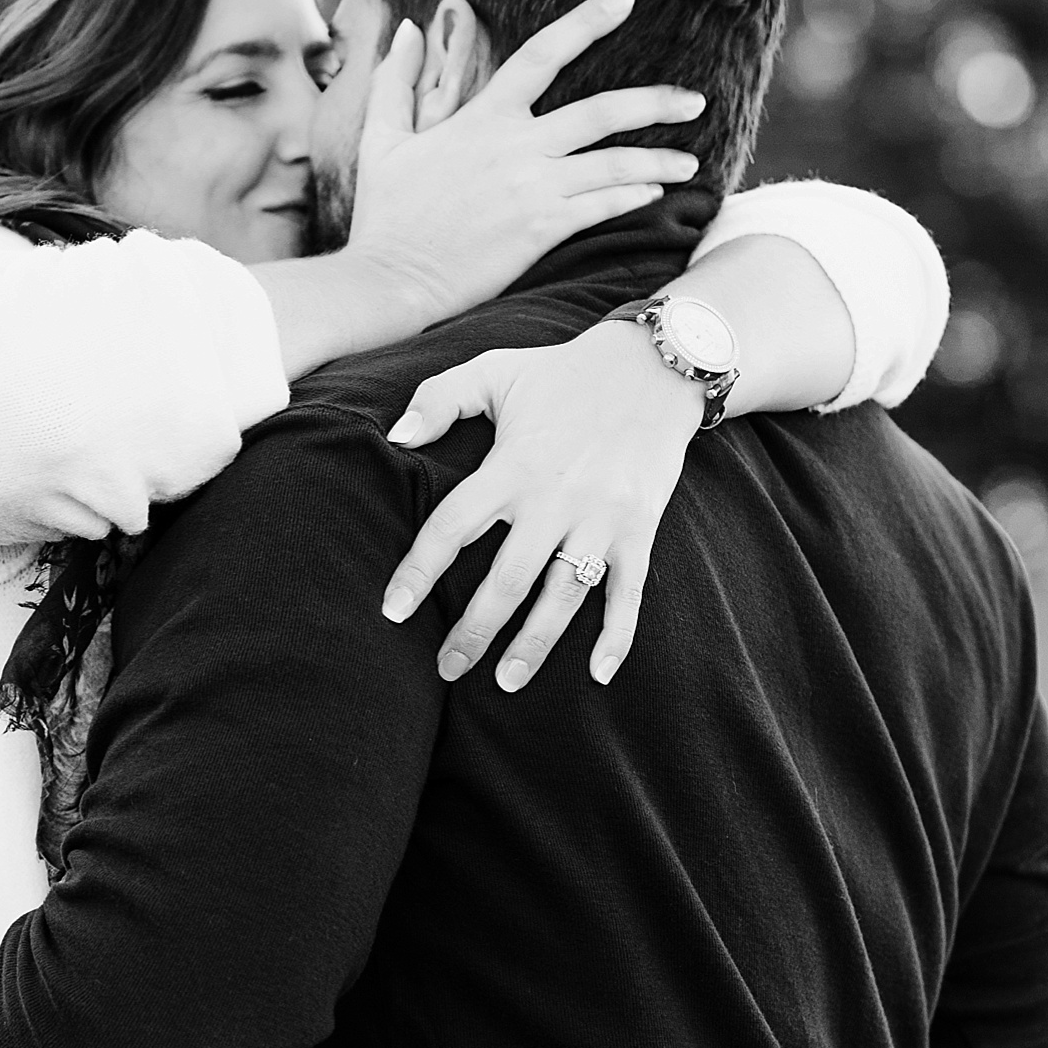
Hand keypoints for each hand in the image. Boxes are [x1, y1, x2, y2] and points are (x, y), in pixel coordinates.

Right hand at [347, 0, 704, 327]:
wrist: (389, 281)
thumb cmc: (385, 215)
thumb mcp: (381, 139)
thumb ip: (395, 81)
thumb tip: (405, 28)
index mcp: (482, 117)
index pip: (541, 54)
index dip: (585, 22)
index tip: (623, 0)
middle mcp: (517, 146)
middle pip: (602, 111)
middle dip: (656, 102)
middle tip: (696, 99)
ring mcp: (533, 188)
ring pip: (613, 164)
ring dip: (658, 161)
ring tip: (690, 163)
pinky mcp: (542, 230)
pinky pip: (602, 207)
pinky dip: (632, 197)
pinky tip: (654, 195)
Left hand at [382, 319, 704, 688]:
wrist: (655, 366)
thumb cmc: (563, 373)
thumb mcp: (496, 370)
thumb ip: (439, 398)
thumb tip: (395, 436)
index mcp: (512, 466)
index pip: (453, 527)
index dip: (419, 571)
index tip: (393, 611)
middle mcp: (555, 499)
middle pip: (506, 581)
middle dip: (474, 631)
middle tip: (448, 668)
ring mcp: (601, 519)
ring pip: (562, 597)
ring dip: (535, 644)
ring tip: (507, 680)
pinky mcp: (639, 529)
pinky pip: (629, 593)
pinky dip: (616, 636)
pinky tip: (597, 673)